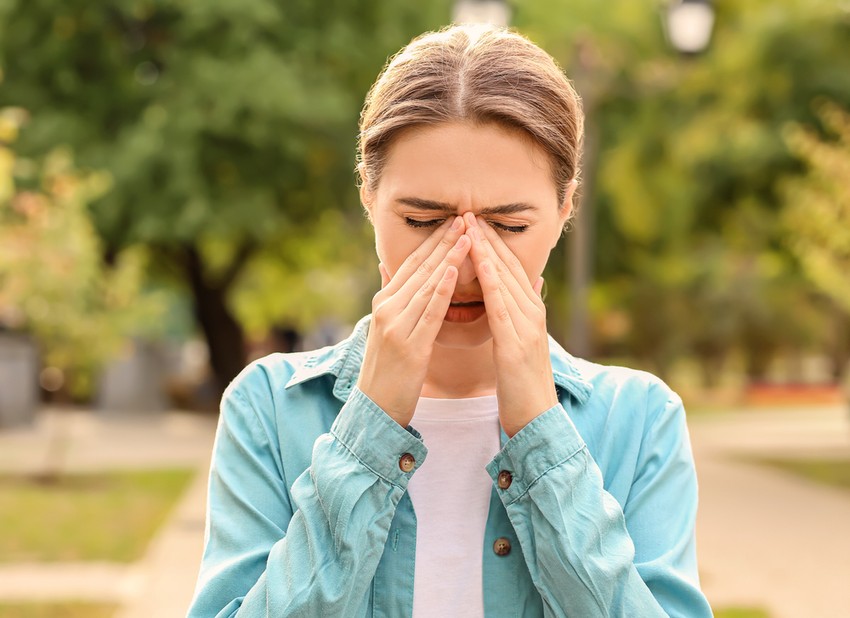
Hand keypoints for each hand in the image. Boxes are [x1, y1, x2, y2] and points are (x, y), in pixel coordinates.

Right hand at [357, 216, 470, 426]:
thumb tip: (386, 267)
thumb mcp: (386, 330)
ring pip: (427, 284)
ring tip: (468, 235)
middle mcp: (387, 308)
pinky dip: (442, 289)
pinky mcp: (409, 345)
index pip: (411, 264)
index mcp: (384, 303)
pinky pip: (429, 312)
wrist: (374, 409)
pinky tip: (454, 271)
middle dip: (445, 241)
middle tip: (466, 217)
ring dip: (449, 257)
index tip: (454, 221)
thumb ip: (391, 298)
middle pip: (420, 268)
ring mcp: (396, 326)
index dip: (433, 241)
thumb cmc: (387, 371)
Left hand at [463, 212, 557, 437]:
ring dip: (488, 251)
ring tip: (470, 227)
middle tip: (468, 210)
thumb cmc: (522, 383)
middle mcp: (532, 313)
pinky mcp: (518, 344)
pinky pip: (502, 307)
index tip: (473, 220)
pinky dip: (492, 283)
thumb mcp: (521, 341)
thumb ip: (523, 311)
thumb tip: (530, 282)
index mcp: (530, 312)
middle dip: (488, 238)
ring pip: (506, 280)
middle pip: (509, 266)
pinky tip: (481, 265)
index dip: (492, 242)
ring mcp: (528, 327)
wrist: (535, 419)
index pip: (510, 268)